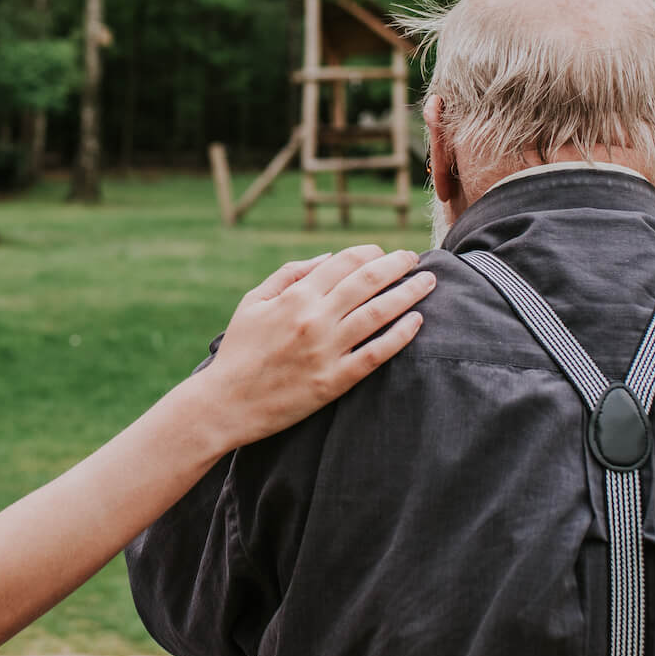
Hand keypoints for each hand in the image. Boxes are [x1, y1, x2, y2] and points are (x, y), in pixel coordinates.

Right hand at [200, 245, 433, 447]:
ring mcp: (327, 351)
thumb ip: (290, 274)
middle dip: (397, 265)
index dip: (370, 252)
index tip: (385, 252)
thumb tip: (329, 258)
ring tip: (428, 282)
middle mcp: (315, 319)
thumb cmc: (239, 349)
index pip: (344, 262)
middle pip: (368, 281)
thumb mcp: (254, 301)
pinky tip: (417, 322)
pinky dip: (400, 336)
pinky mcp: (334, 381)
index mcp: (296, 296)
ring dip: (408, 294)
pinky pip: (375, 355)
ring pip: (379, 314)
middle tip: (415, 258)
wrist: (226, 403)